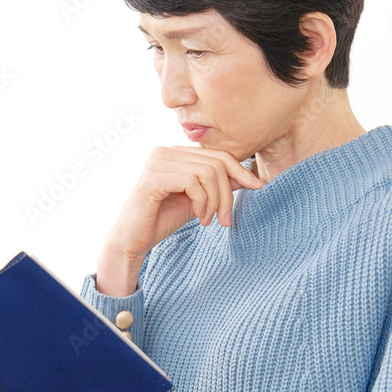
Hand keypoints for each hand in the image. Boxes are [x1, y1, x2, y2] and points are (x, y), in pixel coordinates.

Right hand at [105, 145, 263, 263]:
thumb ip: (217, 187)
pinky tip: (198, 218)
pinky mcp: (153, 177)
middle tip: (226, 219)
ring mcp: (158, 161)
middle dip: (227, 193)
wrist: (133, 240)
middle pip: (216, 163)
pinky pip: (192, 182)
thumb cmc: (161, 220)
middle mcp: (165, 151)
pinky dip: (202, 202)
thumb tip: (248, 178)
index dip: (240, 170)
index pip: (217, 155)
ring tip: (209, 220)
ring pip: (208, 173)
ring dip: (215, 201)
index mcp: (175, 153)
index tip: (258, 187)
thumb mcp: (198, 201)